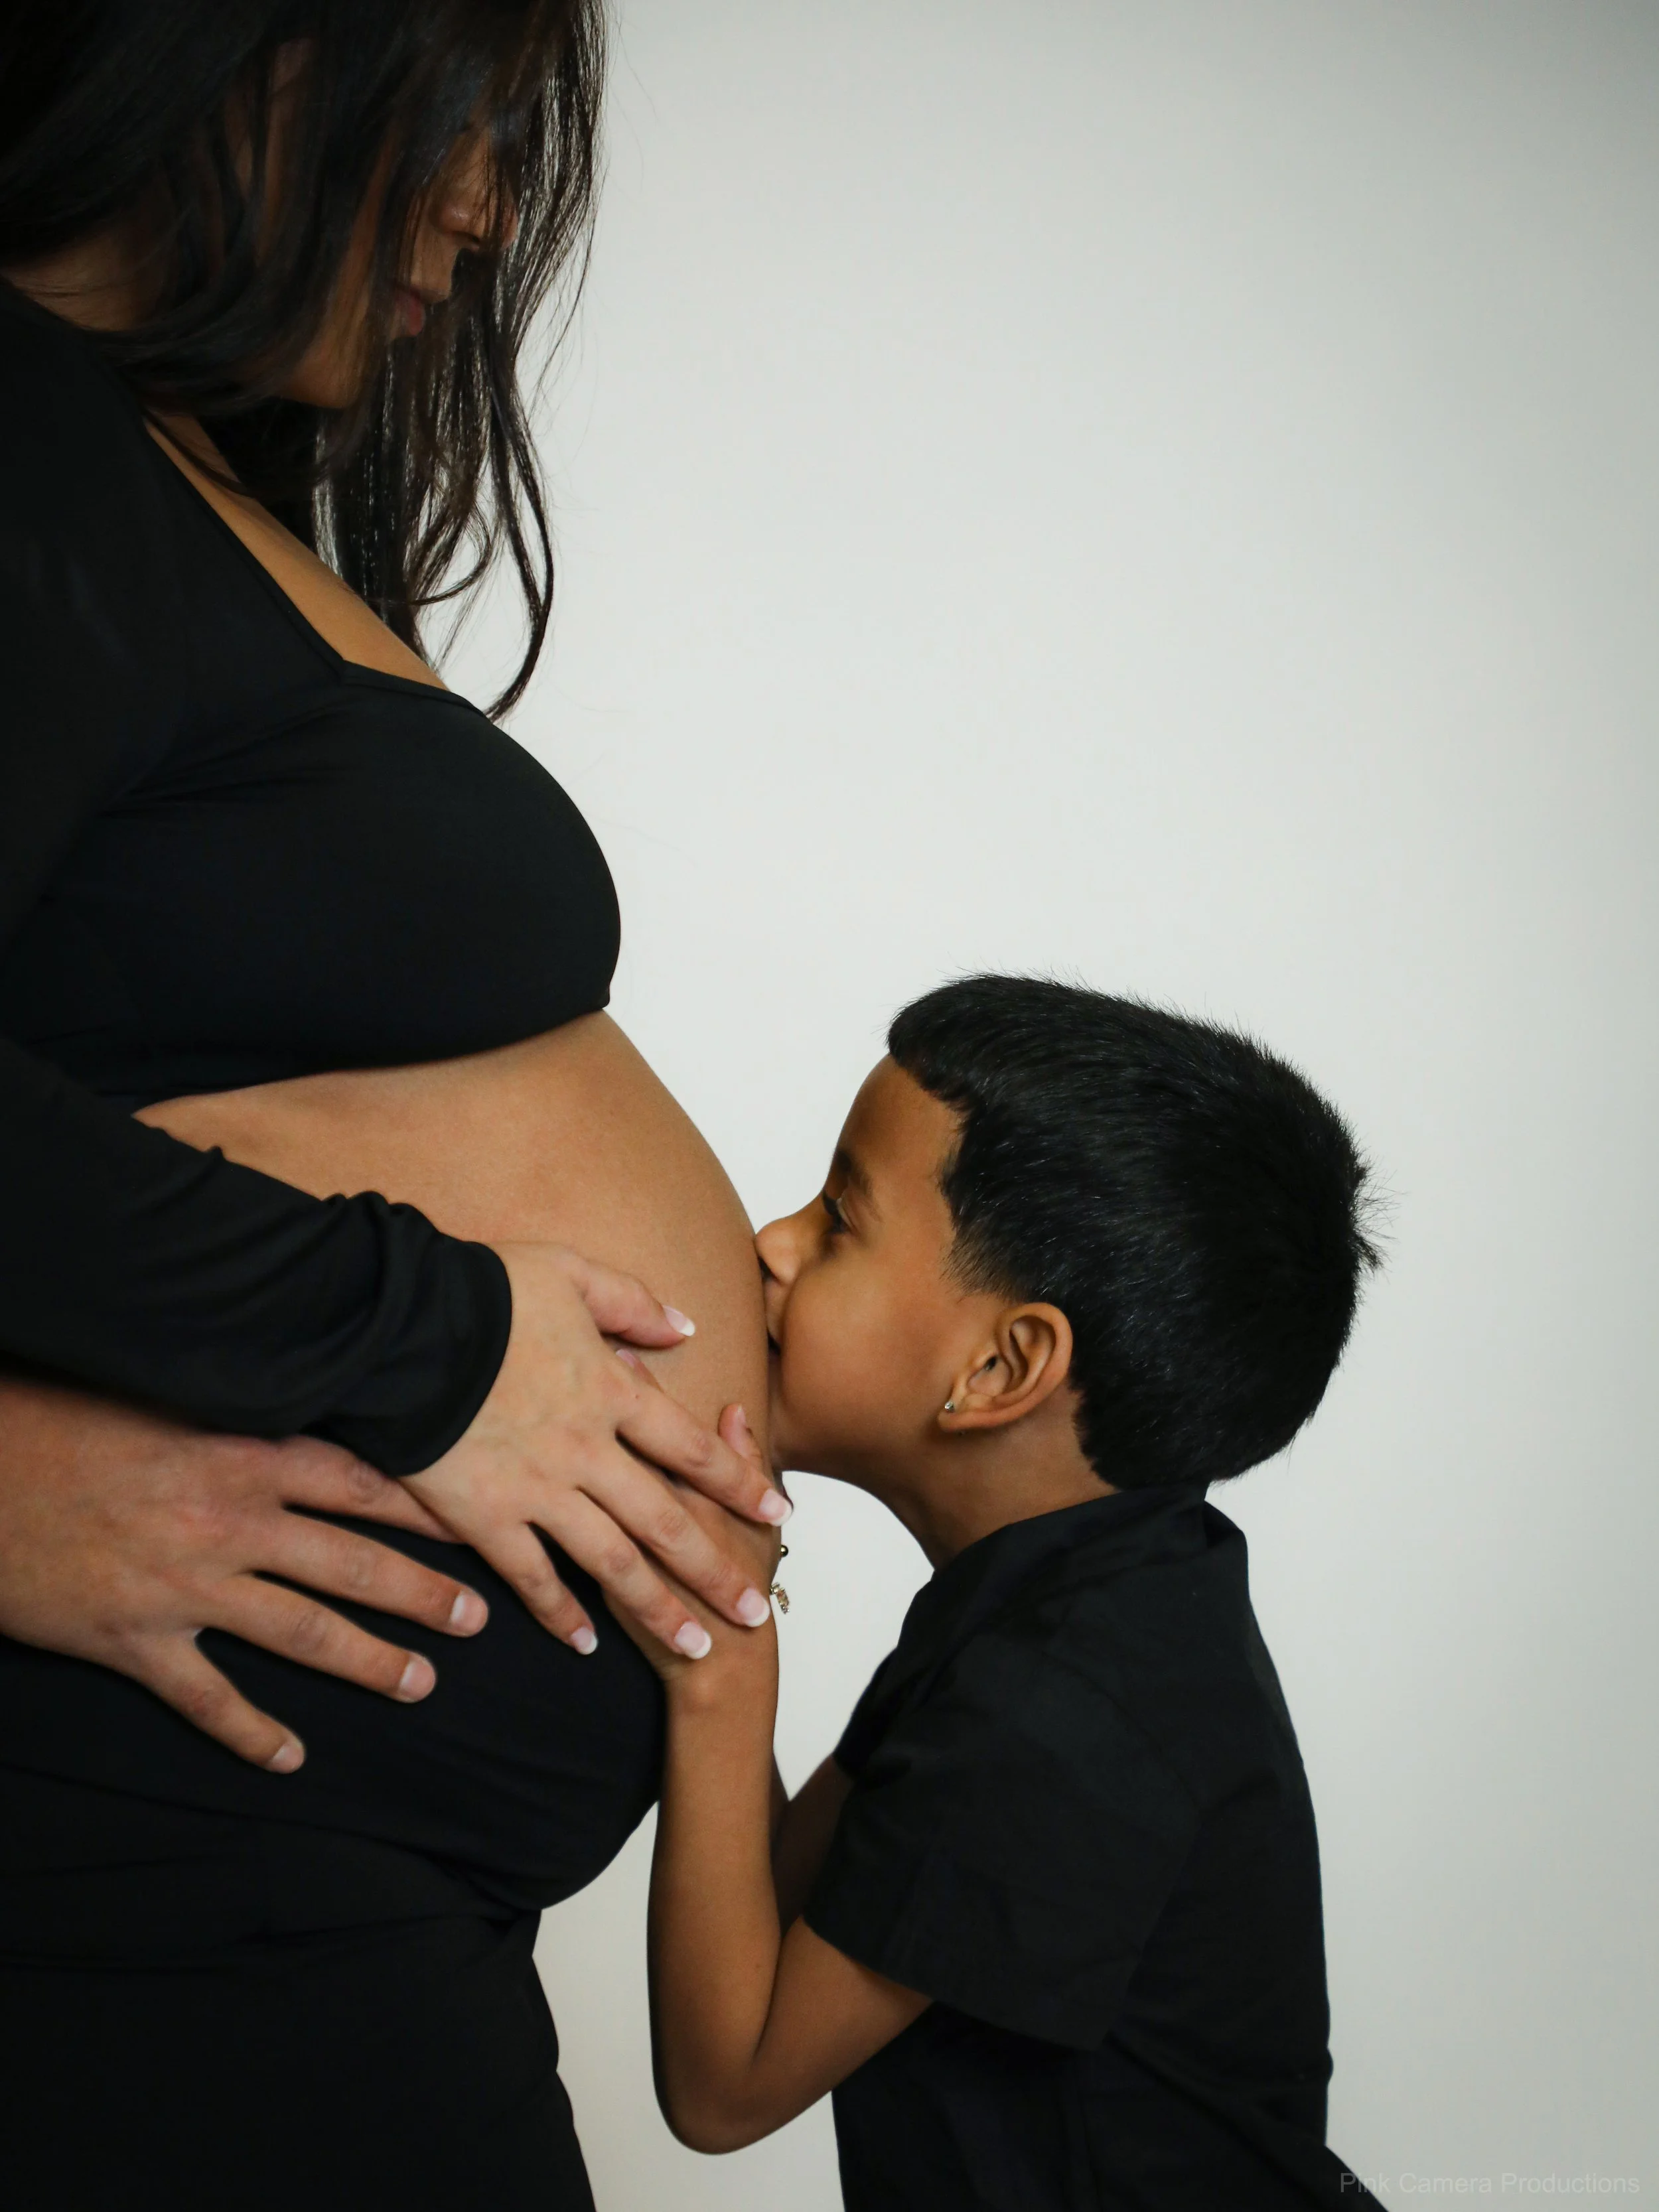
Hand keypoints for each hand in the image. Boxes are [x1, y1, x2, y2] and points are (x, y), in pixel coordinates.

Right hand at [0, 1370, 491, 1773]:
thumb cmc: (64, 1418)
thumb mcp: (165, 1400)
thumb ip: (239, 1417)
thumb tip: (311, 1411)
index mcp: (238, 1454)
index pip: (358, 1482)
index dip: (424, 1509)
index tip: (477, 1524)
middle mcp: (225, 1522)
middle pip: (350, 1563)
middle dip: (421, 1594)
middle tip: (479, 1618)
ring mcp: (182, 1586)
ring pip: (301, 1632)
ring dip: (369, 1661)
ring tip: (421, 1682)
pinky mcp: (130, 1639)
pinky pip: (208, 1697)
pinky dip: (252, 1732)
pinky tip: (292, 1757)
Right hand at [405, 1244, 790, 1661]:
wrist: (399, 1324)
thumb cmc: (482, 1289)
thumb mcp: (570, 1273)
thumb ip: (632, 1303)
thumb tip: (686, 1327)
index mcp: (611, 1392)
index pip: (692, 1448)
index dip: (739, 1484)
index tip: (778, 1514)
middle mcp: (586, 1451)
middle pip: (666, 1521)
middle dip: (715, 1571)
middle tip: (754, 1613)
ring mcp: (536, 1490)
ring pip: (611, 1562)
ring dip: (656, 1608)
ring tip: (694, 1646)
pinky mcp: (483, 1517)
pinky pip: (530, 1576)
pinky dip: (558, 1612)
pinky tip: (585, 1643)